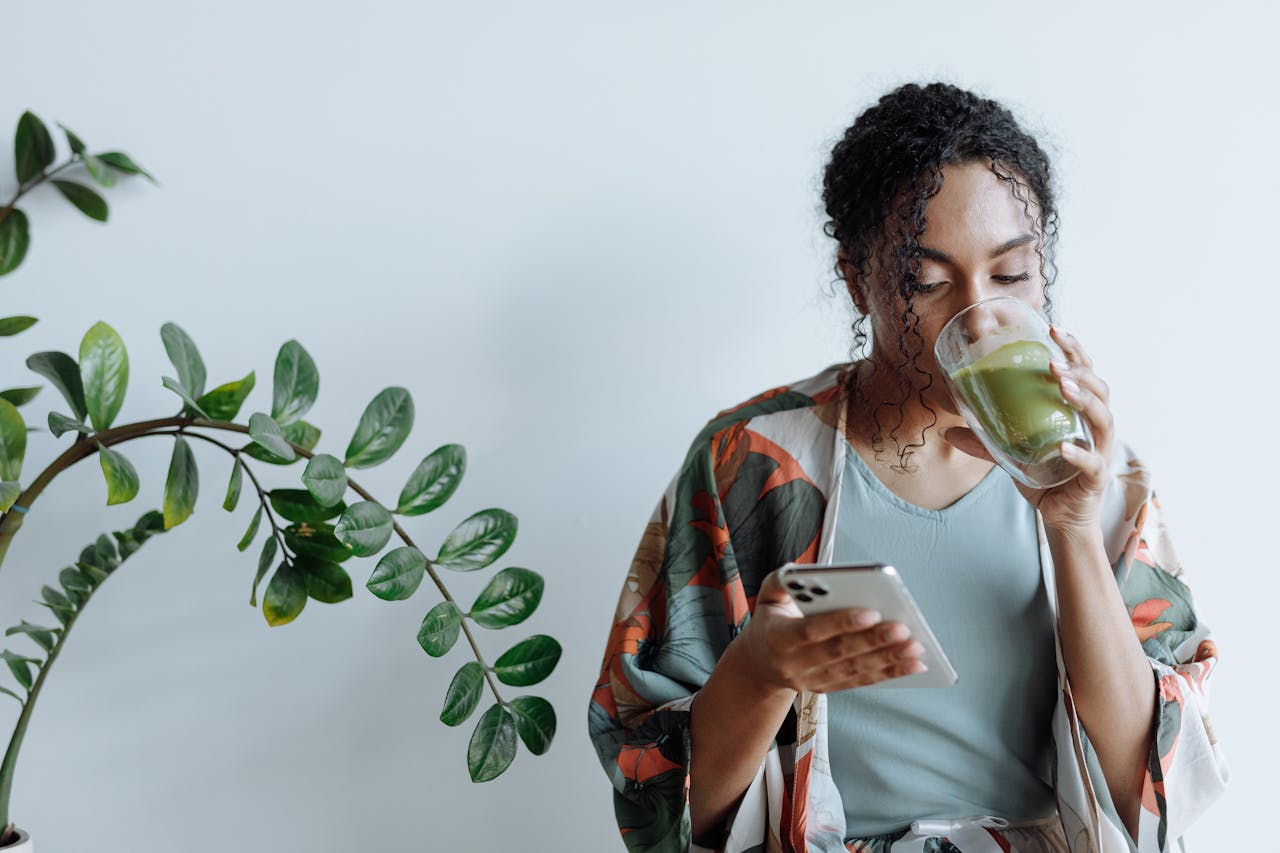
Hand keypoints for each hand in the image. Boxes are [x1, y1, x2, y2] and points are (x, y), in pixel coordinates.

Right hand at [735, 569, 926, 693]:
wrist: (758, 667)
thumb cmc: (769, 625)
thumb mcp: (765, 600)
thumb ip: (778, 582)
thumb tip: (796, 570)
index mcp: (779, 638)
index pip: (812, 631)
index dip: (841, 622)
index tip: (871, 612)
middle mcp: (795, 664)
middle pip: (839, 653)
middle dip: (874, 640)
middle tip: (903, 628)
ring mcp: (812, 680)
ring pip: (855, 670)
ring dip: (888, 660)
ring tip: (915, 647)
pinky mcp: (828, 687)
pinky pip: (861, 681)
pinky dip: (890, 674)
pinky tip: (912, 665)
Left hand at [943, 324, 1113, 534]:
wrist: (1061, 518)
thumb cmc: (1043, 478)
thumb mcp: (1009, 455)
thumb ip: (984, 442)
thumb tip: (947, 432)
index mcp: (1078, 413)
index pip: (1084, 372)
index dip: (1073, 348)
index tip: (1052, 327)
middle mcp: (1095, 427)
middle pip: (1100, 388)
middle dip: (1079, 370)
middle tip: (1052, 361)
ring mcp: (1100, 451)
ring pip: (1103, 418)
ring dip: (1083, 399)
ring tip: (1061, 386)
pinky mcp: (1096, 478)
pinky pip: (1092, 462)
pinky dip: (1079, 453)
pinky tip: (1063, 446)